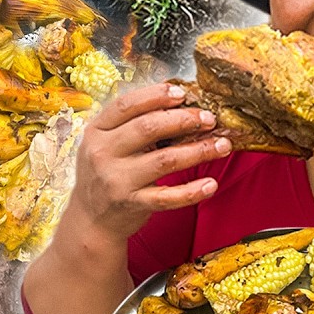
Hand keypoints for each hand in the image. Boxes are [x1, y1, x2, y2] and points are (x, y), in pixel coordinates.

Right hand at [63, 82, 231, 243]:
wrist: (90, 219)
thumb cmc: (105, 174)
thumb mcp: (106, 145)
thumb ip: (131, 126)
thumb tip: (176, 104)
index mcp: (97, 131)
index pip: (127, 105)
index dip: (156, 95)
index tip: (182, 93)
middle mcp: (103, 154)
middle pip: (148, 128)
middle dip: (184, 119)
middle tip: (209, 118)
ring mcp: (117, 181)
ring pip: (165, 160)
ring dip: (198, 151)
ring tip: (222, 145)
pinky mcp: (132, 204)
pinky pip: (168, 197)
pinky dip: (192, 191)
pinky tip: (211, 184)